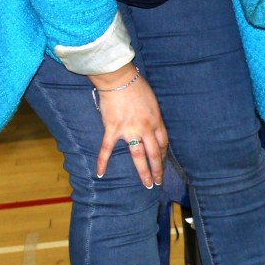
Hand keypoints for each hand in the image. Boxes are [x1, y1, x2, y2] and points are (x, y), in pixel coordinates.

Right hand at [90, 65, 167, 187]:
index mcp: (156, 120)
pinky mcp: (112, 129)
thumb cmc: (136, 85)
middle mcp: (145, 128)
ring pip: (138, 156)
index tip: (163, 160)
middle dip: (158, 169)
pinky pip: (106, 149)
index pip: (163, 142)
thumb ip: (153, 115)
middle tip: (158, 181)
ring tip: (147, 184)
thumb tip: (152, 125)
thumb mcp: (152, 100)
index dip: (163, 153)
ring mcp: (129, 130)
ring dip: (144, 172)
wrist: (119, 79)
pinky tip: (100, 174)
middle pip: (154, 153)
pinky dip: (102, 162)